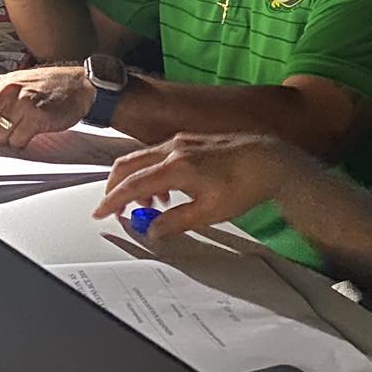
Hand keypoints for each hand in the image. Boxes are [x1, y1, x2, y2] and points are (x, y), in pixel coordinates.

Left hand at [0, 65, 93, 149]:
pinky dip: (21, 142)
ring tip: (21, 127)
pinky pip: (17, 142)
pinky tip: (31, 131)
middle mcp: (7, 92)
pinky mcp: (36, 117)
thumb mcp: (13, 84)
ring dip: (6, 139)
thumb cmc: (47, 84)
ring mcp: (21, 104)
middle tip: (2, 130)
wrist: (79, 85)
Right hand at [90, 132, 317, 242]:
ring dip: (135, 181)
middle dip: (114, 187)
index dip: (113, 201)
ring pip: (141, 159)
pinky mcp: (188, 140)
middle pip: (128, 165)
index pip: (133, 185)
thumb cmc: (244, 185)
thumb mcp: (210, 212)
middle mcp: (174, 149)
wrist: (270, 160)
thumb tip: (152, 231)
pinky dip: (150, 172)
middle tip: (112, 208)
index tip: (100, 213)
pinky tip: (165, 191)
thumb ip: (176, 222)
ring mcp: (180, 141)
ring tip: (148, 206)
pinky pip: (157, 155)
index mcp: (176, 167)